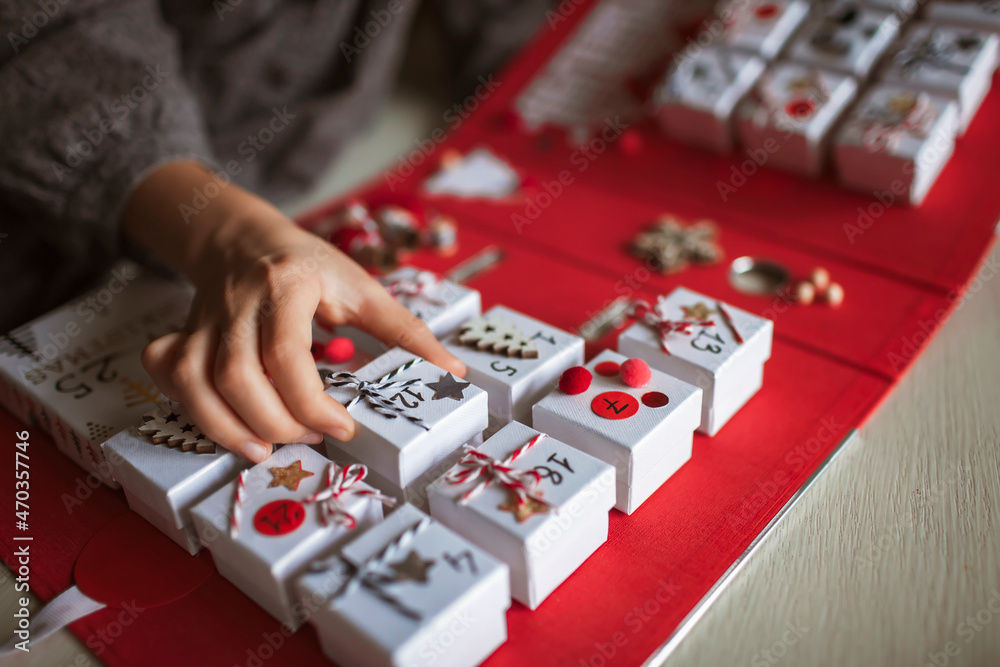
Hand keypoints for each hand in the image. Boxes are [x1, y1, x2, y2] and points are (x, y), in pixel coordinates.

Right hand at [123, 162, 464, 461]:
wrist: (242, 237)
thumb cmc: (309, 266)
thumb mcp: (362, 288)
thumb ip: (406, 332)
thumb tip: (453, 374)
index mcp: (289, 286)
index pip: (286, 354)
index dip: (310, 403)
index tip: (342, 428)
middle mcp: (239, 303)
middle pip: (236, 376)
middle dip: (274, 422)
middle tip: (311, 437)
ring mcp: (203, 320)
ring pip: (195, 381)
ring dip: (227, 428)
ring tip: (266, 448)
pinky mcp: (182, 333)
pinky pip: (167, 373)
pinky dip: (186, 404)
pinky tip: (221, 421)